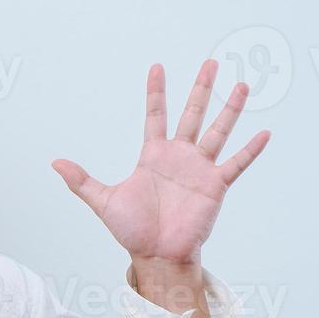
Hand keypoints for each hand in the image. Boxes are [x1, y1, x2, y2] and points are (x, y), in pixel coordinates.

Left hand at [51, 60, 269, 264]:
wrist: (156, 255)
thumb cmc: (132, 230)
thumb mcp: (103, 200)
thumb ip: (81, 180)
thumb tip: (54, 163)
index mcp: (153, 156)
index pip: (155, 115)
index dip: (156, 91)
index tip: (157, 66)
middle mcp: (179, 157)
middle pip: (193, 114)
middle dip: (201, 88)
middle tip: (211, 62)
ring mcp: (199, 169)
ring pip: (218, 131)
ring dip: (230, 109)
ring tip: (243, 84)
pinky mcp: (215, 185)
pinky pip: (236, 164)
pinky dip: (250, 150)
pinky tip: (264, 132)